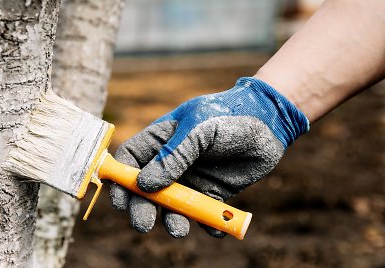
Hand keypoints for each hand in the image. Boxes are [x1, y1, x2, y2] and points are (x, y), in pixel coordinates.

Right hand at [110, 77, 308, 237]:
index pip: (130, 160)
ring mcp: (192, 178)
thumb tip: (144, 185)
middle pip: (145, 190)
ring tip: (179, 229)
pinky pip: (203, 213)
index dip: (120, 180)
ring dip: (172, 220)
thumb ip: (173, 156)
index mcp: (161, 140)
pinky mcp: (213, 192)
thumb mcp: (198, 129)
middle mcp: (172, 162)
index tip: (120, 201)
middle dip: (142, 208)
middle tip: (144, 225)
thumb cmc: (228, 115)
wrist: (270, 122)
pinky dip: (206, 223)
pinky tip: (213, 227)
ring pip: (172, 206)